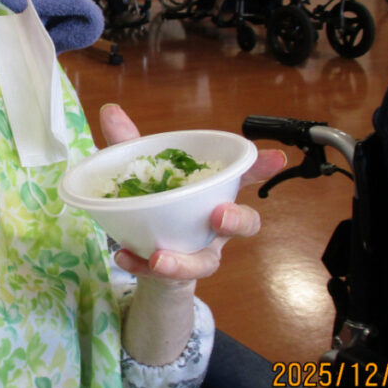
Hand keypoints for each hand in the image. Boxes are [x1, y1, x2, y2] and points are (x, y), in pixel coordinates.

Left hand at [98, 103, 284, 281]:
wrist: (144, 256)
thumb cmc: (153, 204)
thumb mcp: (137, 171)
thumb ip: (128, 144)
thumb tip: (110, 110)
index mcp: (212, 192)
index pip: (244, 177)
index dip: (262, 167)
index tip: (277, 158)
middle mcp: (214, 223)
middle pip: (245, 222)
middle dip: (238, 218)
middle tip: (218, 214)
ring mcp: (200, 251)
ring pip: (208, 261)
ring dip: (185, 261)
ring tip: (158, 257)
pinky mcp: (179, 273)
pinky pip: (169, 277)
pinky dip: (143, 268)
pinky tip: (124, 257)